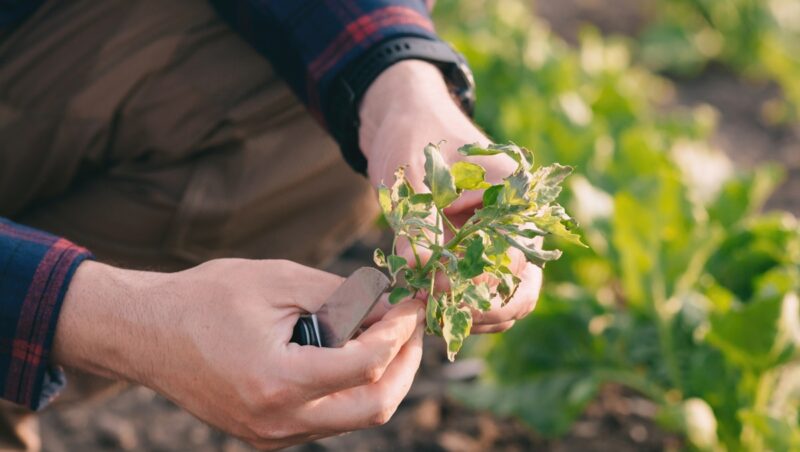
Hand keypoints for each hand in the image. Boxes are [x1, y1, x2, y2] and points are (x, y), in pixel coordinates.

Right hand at [54, 259, 424, 449]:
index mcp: (277, 381)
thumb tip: (390, 306)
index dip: (400, 331)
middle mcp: (277, 421)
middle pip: (374, 407)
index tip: (413, 303)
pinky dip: (350, 388)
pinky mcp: (266, 435)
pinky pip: (327, 419)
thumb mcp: (279, 280)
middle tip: (412, 326)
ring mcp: (271, 435)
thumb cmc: (205, 298)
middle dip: (405, 365)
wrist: (145, 333)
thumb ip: (342, 295)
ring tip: (388, 334)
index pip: (366, 366)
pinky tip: (353, 352)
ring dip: (381, 377)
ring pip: (353, 417)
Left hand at [359, 60, 540, 332]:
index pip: (513, 259)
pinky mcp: (483, 252)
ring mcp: (504, 240)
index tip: (430, 287)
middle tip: (432, 310)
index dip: (474, 284)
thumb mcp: (411, 179)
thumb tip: (417, 270)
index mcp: (515, 195)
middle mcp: (519, 221)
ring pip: (508, 300)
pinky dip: (463, 306)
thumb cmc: (413, 138)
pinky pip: (487, 294)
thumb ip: (418, 224)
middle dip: (480, 310)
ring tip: (426, 310)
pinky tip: (427, 303)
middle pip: (523, 290)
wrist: (407, 120)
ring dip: (472, 314)